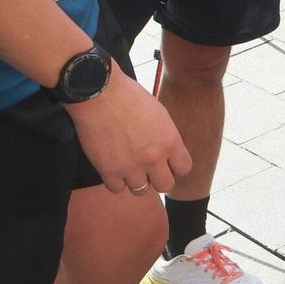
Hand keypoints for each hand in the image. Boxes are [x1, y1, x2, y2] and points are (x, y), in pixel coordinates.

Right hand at [64, 64, 191, 194]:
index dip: (175, 167)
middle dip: (158, 178)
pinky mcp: (109, 170)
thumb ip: (164, 136)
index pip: (184, 168)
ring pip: (141, 190)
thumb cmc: (128, 96)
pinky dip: (115, 181)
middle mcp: (154, 157)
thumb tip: (166, 150)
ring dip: (135, 180)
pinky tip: (113, 168)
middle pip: (165, 185)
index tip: (166, 163)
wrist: (100, 93)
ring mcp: (131, 166)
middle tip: (147, 168)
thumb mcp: (158, 113)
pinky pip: (117, 189)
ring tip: (128, 167)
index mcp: (170, 140)